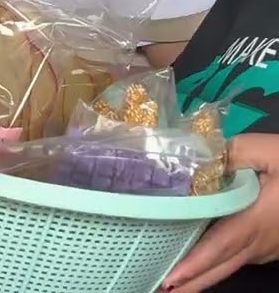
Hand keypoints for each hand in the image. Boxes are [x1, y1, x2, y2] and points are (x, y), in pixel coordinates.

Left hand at [164, 133, 278, 291]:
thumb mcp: (269, 150)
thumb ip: (232, 153)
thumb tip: (201, 160)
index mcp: (257, 219)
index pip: (220, 246)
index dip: (196, 264)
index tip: (172, 279)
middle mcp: (262, 241)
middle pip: (222, 266)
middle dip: (192, 282)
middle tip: (162, 292)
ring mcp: (270, 247)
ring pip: (233, 264)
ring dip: (204, 276)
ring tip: (176, 285)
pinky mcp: (274, 245)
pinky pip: (243, 257)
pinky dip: (220, 263)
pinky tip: (203, 263)